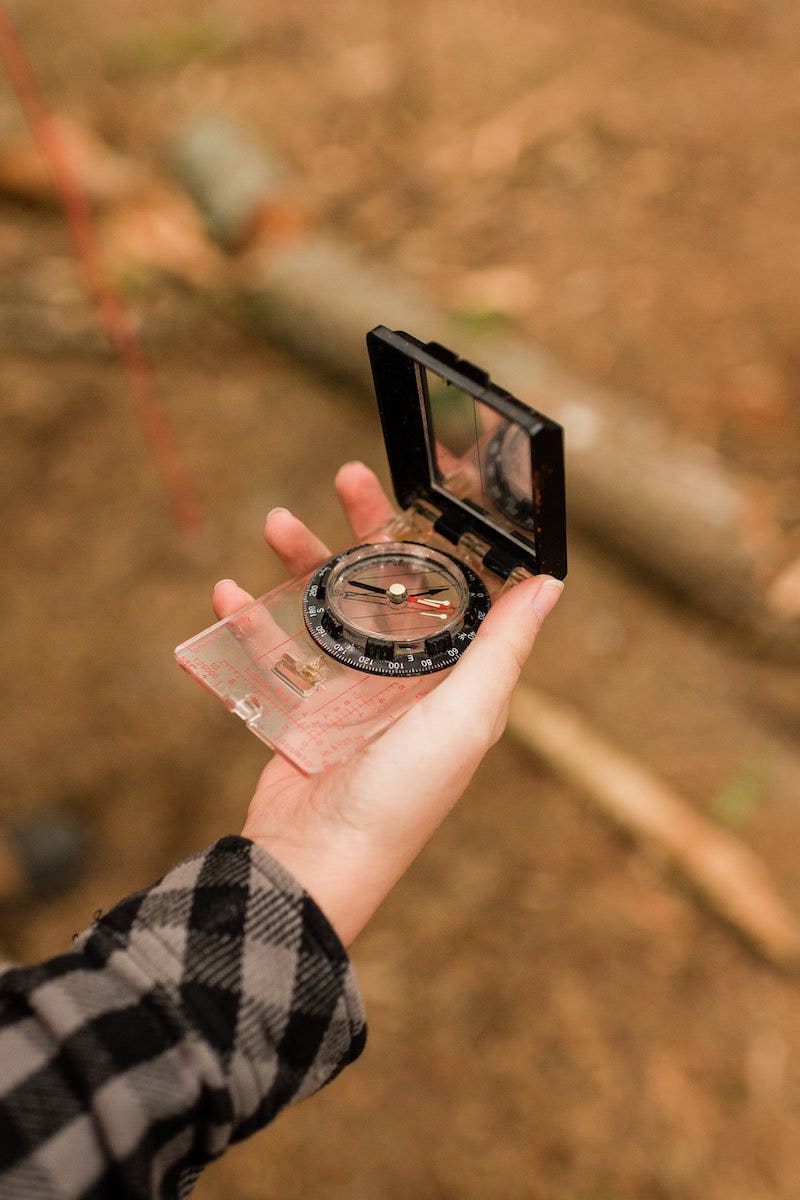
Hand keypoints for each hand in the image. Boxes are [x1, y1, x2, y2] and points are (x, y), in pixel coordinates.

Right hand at [212, 462, 562, 944]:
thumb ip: (502, 649)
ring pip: (325, 607)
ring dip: (302, 563)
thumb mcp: (463, 717)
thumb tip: (551, 584)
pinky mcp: (298, 712)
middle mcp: (402, 680)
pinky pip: (272, 653)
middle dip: (365, 529)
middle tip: (347, 477)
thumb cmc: (400, 798)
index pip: (446, 587)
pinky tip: (227, 593)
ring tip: (276, 522)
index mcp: (448, 677)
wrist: (313, 867)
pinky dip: (249, 623)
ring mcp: (347, 695)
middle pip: (383, 585)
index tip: (420, 487)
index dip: (435, 535)